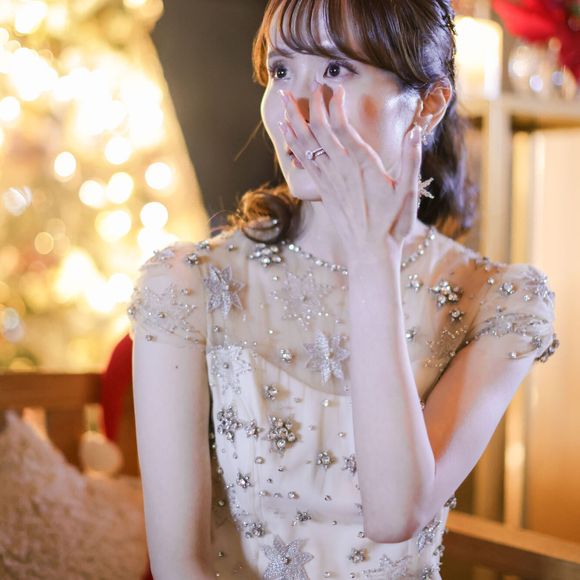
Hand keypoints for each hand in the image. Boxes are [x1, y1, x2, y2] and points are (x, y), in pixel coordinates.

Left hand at [278, 84, 422, 258]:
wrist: (370, 252)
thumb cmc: (392, 223)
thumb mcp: (409, 192)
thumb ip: (412, 160)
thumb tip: (415, 132)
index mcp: (362, 166)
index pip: (341, 128)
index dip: (334, 105)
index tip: (333, 88)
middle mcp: (341, 170)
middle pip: (318, 132)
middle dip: (309, 106)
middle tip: (305, 85)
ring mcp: (329, 180)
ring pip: (305, 145)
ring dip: (293, 121)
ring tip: (284, 100)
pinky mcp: (323, 189)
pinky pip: (304, 161)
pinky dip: (294, 143)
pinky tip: (286, 131)